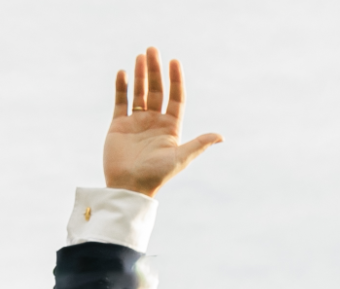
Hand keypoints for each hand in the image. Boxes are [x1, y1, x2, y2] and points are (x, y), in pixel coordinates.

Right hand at [103, 46, 221, 196]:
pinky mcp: (118, 125)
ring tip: (140, 56)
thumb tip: (221, 136)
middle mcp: (154, 121)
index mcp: (170, 127)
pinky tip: (123, 72)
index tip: (174, 61)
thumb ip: (199, 144)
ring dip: (139, 74)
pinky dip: (121, 87)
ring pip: (139, 92)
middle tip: (152, 50)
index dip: (176, 79)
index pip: (175, 97)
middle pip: (156, 90)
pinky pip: (121, 101)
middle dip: (155, 70)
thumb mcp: (180, 158)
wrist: (129, 187)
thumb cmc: (156, 175)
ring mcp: (136, 122)